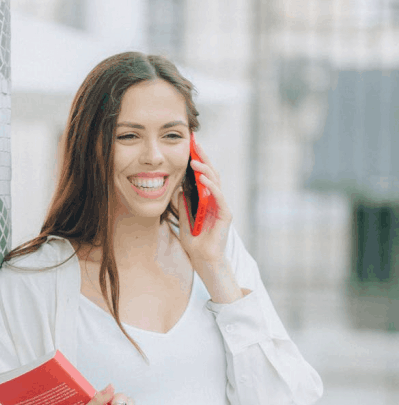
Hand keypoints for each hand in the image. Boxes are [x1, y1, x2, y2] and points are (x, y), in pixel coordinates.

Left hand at [176, 141, 242, 303]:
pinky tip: (202, 178)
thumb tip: (178, 188)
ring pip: (216, 181)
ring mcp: (222, 206)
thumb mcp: (183, 219)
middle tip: (193, 144)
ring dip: (205, 169)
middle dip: (202, 158)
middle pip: (211, 173)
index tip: (189, 147)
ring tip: (194, 160)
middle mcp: (216, 199)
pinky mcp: (226, 214)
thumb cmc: (195, 241)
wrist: (203, 260)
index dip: (197, 161)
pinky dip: (211, 186)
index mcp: (207, 199)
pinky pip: (219, 196)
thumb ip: (183, 204)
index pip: (203, 175)